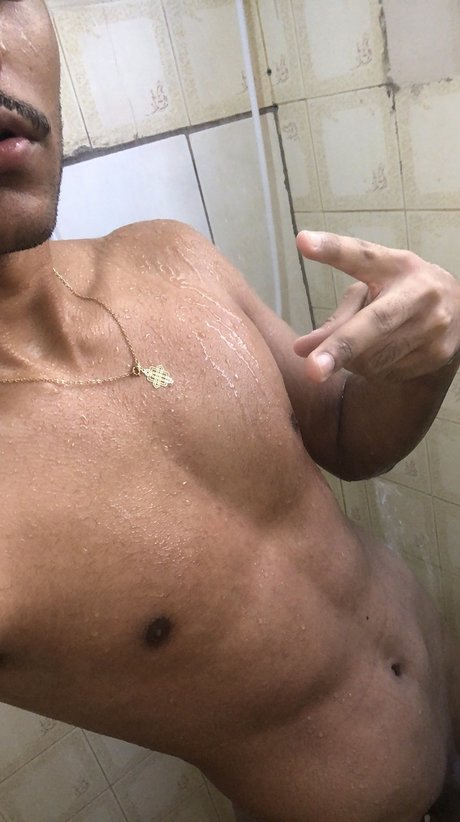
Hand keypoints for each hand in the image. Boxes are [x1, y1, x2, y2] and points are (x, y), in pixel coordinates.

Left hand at [293, 230, 459, 382]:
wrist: (459, 309)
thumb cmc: (399, 292)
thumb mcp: (371, 289)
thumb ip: (336, 316)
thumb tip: (300, 349)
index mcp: (397, 266)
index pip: (362, 256)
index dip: (333, 249)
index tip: (304, 242)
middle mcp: (420, 294)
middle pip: (374, 323)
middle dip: (342, 347)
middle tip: (312, 370)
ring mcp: (432, 327)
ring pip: (374, 357)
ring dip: (351, 360)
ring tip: (361, 344)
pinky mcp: (437, 355)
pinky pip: (386, 372)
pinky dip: (372, 369)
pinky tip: (382, 353)